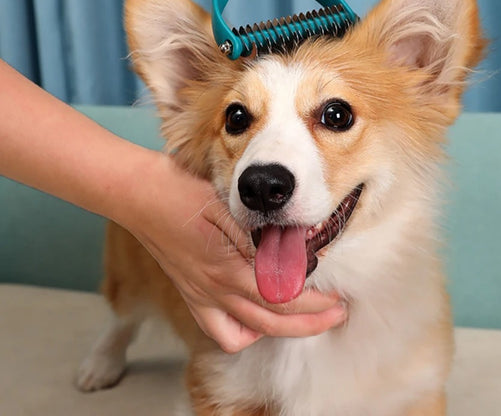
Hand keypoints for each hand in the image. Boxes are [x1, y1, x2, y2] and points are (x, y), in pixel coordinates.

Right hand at [118, 152, 346, 352]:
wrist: (139, 195)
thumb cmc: (181, 192)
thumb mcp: (226, 205)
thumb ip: (258, 233)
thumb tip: (291, 250)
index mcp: (227, 267)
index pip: (282, 298)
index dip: (315, 304)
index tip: (338, 299)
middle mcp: (214, 289)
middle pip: (272, 321)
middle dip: (310, 323)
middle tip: (336, 313)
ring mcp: (200, 296)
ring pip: (247, 333)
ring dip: (279, 330)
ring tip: (302, 318)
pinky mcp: (191, 295)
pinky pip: (219, 330)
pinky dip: (242, 332)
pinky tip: (256, 318)